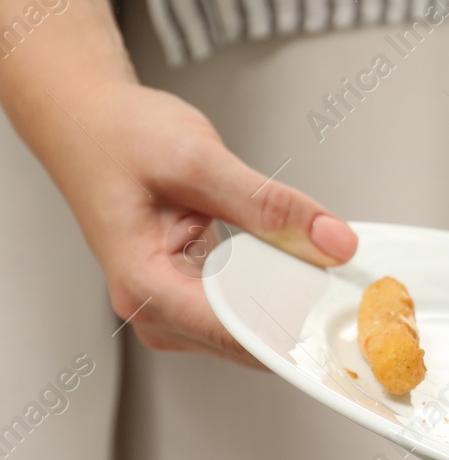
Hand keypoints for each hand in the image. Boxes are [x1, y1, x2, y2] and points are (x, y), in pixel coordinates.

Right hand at [24, 80, 356, 365]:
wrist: (86, 120)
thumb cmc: (118, 136)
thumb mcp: (198, 158)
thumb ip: (268, 204)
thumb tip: (332, 242)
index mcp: (145, 285)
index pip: (236, 334)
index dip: (296, 329)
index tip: (342, 316)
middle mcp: (154, 309)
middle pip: (249, 340)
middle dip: (302, 317)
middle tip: (351, 289)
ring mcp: (171, 309)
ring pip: (252, 330)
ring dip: (292, 305)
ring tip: (326, 272)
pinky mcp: (189, 296)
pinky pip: (246, 310)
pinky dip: (277, 290)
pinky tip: (300, 269)